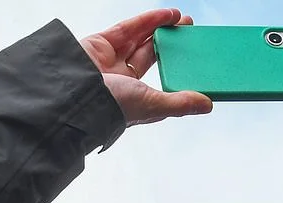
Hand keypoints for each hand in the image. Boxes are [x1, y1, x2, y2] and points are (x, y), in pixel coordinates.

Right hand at [79, 9, 212, 125]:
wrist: (73, 94)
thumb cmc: (111, 107)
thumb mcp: (153, 104)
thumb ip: (180, 103)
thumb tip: (209, 104)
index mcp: (136, 99)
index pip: (161, 83)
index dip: (177, 71)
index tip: (195, 61)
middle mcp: (123, 81)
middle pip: (151, 57)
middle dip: (170, 44)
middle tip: (190, 32)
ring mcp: (111, 60)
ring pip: (140, 40)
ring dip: (161, 28)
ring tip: (182, 19)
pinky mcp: (101, 43)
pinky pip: (128, 28)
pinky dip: (148, 20)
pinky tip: (167, 14)